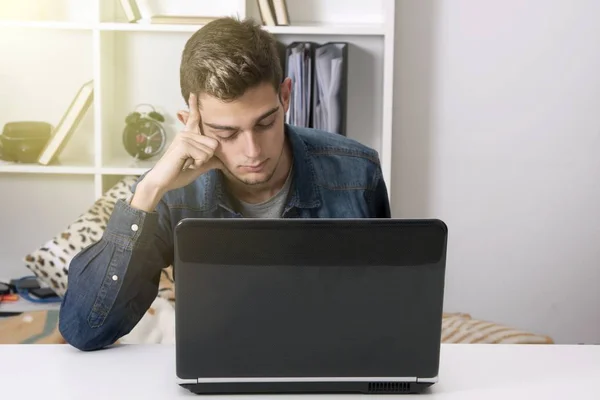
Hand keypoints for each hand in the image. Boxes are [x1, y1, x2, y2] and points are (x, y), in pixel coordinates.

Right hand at [131, 93, 222, 210]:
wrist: (162, 182)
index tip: (194, 93)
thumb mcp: (198, 166)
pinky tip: (185, 164)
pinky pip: (203, 155)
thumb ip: (210, 161)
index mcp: (188, 135)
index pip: (194, 118)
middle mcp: (186, 133)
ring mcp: (184, 137)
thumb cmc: (178, 173)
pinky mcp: (183, 144)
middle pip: (214, 144)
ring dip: (200, 162)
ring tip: (186, 163)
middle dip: (206, 158)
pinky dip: (197, 163)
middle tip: (190, 162)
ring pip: (210, 150)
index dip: (194, 106)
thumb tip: (223, 162)